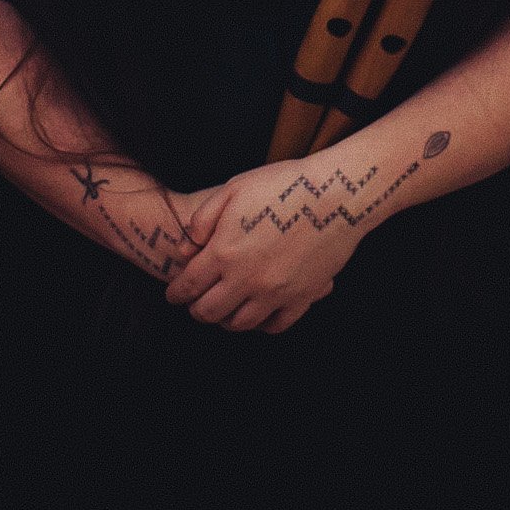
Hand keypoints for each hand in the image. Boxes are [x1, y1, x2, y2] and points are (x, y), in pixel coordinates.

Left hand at [156, 135, 446, 335]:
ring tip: (225, 309)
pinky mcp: (302, 297)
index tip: (173, 295)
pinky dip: (262, 324)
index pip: (188, 287)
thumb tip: (184, 251)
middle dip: (196, 310)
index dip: (175, 294)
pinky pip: (276, 325)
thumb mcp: (233, 189)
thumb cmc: (282, 185)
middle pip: (209, 312)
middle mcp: (246, 280)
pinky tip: (258, 313)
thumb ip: (202, 221)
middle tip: (196, 304)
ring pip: (240, 324)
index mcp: (224, 253)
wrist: (335, 194)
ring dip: (226, 320)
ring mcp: (276, 293)